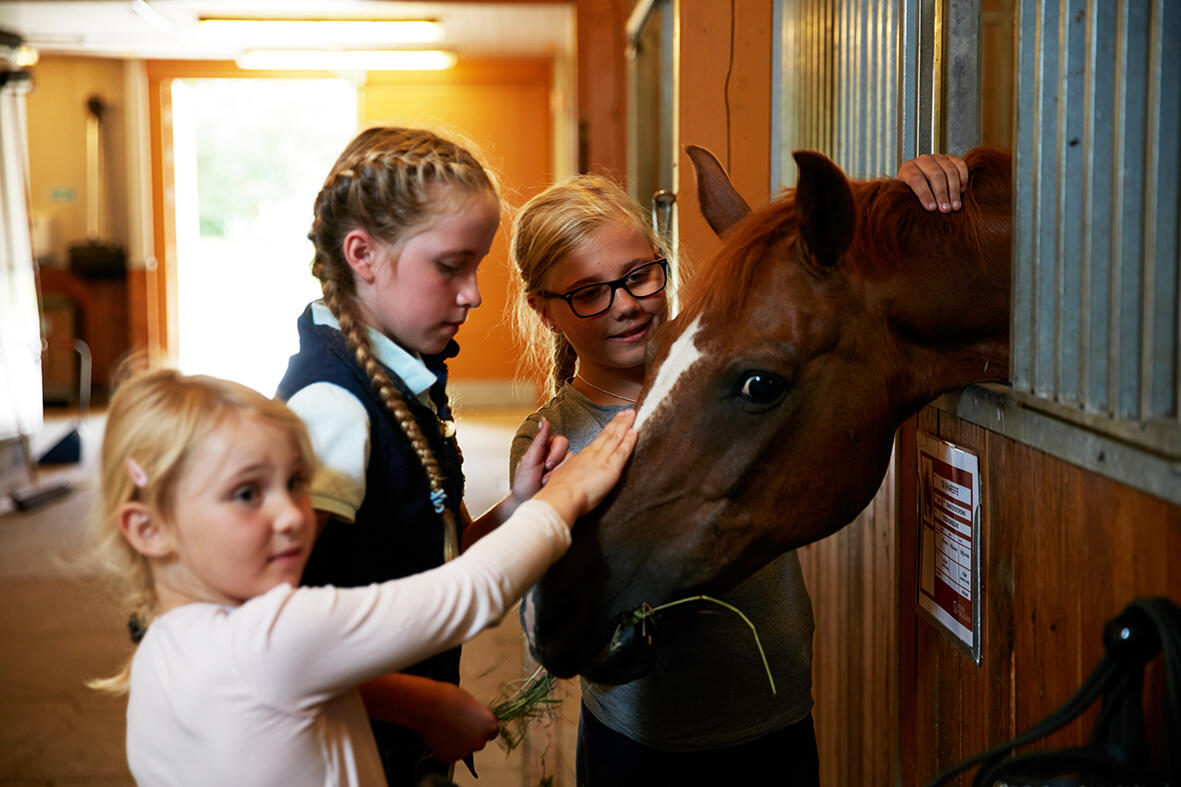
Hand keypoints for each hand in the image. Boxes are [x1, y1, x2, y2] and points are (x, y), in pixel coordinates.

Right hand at [359, 674, 497, 762]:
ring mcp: (464, 751)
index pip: (492, 732)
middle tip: (456, 725)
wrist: (427, 706)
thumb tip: (474, 720)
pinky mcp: (449, 758)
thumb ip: (476, 715)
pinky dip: (444, 747)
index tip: (475, 726)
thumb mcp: (469, 701)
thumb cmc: (446, 698)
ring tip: (444, 728)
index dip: (482, 728)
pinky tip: (438, 735)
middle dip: (469, 736)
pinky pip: (449, 753)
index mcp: (489, 725)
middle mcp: (480, 741)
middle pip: (478, 741)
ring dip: (457, 742)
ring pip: (463, 749)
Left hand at [510, 418, 569, 505]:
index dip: (556, 454)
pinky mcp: (570, 478)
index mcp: (546, 448)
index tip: (546, 466)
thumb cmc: (524, 484)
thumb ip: (538, 441)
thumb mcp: (529, 461)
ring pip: (574, 463)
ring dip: (560, 475)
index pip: (560, 441)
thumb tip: (545, 420)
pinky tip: (559, 486)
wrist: (526, 504)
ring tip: (548, 484)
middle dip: (558, 465)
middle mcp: (557, 456)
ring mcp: (564, 467)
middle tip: (546, 477)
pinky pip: (578, 474)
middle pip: (569, 451)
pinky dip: (568, 480)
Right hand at [533, 409, 636, 523]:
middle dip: (618, 422)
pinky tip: (634, 432)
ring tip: (632, 415)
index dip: (609, 429)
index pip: (600, 440)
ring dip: (625, 425)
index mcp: (583, 457)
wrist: (561, 497)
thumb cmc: (559, 491)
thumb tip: (572, 472)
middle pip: (608, 434)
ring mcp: (602, 459)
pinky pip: (622, 451)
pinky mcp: (611, 468)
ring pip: (616, 438)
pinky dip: (629, 441)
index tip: (616, 420)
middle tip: (627, 411)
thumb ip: (571, 471)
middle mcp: (593, 454)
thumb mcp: (562, 475)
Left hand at [896, 153, 968, 211]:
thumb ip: (908, 203)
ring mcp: (937, 157)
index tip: (931, 208)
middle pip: (935, 174)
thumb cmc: (912, 194)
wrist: (918, 184)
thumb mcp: (905, 199)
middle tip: (945, 209)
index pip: (916, 178)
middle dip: (941, 194)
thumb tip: (916, 213)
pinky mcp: (950, 158)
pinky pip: (960, 165)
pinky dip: (963, 179)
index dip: (924, 194)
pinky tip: (961, 191)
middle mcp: (922, 160)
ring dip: (954, 190)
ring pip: (949, 170)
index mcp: (908, 168)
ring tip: (955, 205)